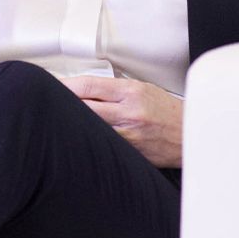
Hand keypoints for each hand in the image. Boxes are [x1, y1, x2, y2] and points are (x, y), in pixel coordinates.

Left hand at [62, 75, 184, 167]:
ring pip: (88, 128)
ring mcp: (128, 134)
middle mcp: (129, 112)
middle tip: (46, 103)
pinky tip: (80, 139)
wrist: (192, 134)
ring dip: (71, 124)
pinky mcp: (129, 152)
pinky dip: (88, 140)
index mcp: (133, 92)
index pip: (89, 85)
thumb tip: (86, 90)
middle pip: (82, 106)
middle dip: (61, 104)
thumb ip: (117, 90)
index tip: (53, 85)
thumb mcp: (146, 90)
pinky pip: (101, 144)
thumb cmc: (169, 113)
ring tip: (58, 122)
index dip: (65, 85)